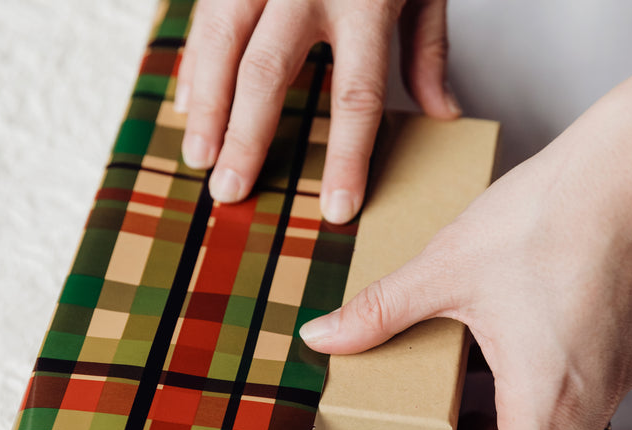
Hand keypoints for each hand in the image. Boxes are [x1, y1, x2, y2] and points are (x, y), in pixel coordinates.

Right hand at [176, 0, 460, 221]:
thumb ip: (429, 48)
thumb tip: (444, 114)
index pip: (356, 94)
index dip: (345, 156)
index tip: (336, 208)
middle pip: (270, 72)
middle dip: (246, 136)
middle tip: (230, 191)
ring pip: (221, 41)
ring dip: (204, 105)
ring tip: (196, 157)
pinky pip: (205, 15)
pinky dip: (194, 63)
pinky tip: (187, 105)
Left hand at [299, 101, 631, 429]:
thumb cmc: (552, 216)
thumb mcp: (447, 268)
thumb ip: (380, 312)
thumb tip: (322, 336)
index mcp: (546, 398)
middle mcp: (593, 401)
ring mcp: (617, 376)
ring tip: (470, 417)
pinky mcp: (626, 348)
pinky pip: (589, 411)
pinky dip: (547, 416)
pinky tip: (506, 365)